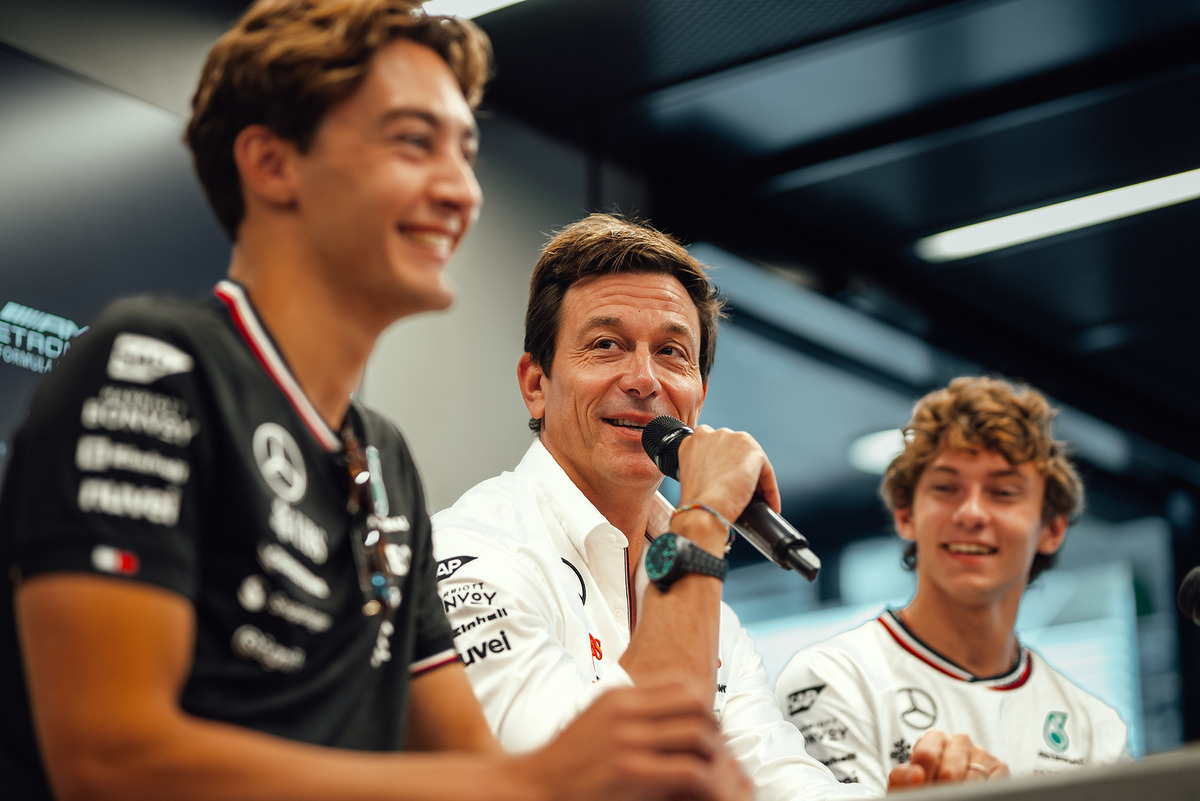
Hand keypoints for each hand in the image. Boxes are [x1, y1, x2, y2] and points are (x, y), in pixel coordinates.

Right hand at [518, 683, 751, 800]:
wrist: (536, 785)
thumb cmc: (568, 761)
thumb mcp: (598, 719)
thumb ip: (630, 711)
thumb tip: (669, 713)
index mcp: (619, 696)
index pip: (683, 684)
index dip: (704, 704)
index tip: (707, 726)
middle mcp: (625, 711)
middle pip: (697, 704)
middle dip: (714, 728)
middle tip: (715, 751)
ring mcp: (628, 740)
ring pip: (698, 734)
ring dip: (712, 755)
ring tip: (711, 773)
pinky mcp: (630, 771)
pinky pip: (687, 769)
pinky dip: (702, 779)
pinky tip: (698, 790)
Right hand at [675, 425, 779, 549]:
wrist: (703, 508)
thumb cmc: (695, 500)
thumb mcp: (691, 476)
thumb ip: (705, 467)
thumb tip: (721, 477)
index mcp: (695, 439)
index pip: (716, 448)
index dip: (723, 466)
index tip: (727, 480)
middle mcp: (715, 434)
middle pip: (736, 452)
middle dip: (740, 470)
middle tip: (742, 491)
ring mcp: (735, 440)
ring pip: (752, 461)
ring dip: (757, 480)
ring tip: (758, 501)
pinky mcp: (753, 451)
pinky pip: (766, 472)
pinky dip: (770, 490)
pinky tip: (769, 504)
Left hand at [886, 730, 1008, 789]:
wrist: (941, 790)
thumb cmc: (925, 786)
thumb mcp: (906, 783)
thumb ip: (902, 778)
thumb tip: (915, 774)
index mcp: (934, 739)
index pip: (926, 755)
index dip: (922, 778)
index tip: (922, 788)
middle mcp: (959, 741)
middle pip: (950, 771)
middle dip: (943, 790)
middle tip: (939, 795)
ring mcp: (981, 753)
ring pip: (972, 780)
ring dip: (962, 793)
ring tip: (954, 795)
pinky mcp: (999, 768)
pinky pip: (993, 784)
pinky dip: (982, 792)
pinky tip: (972, 794)